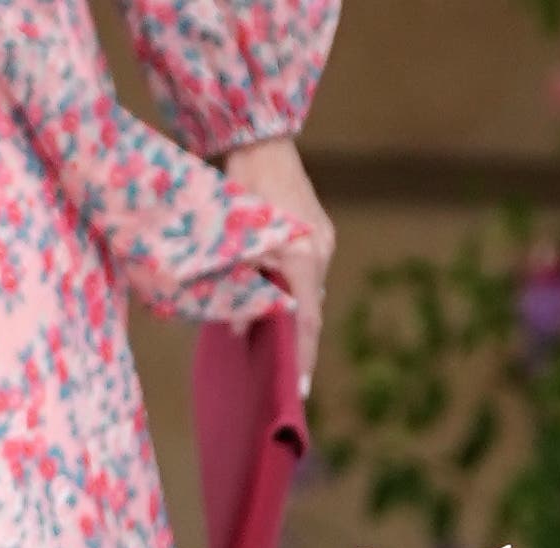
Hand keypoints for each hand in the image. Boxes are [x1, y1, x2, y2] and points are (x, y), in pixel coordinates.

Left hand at [220, 136, 335, 396]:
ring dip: (286, 313)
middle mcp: (320, 251)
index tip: (300, 390)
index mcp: (305, 257)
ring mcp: (321, 240)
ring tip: (267, 340)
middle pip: (309, 309)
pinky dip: (287, 291)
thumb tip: (244, 328)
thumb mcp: (237, 243)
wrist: (260, 144)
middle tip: (279, 373)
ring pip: (304, 291)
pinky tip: (268, 301)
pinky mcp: (315, 232)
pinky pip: (302, 273)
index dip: (303, 357)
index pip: (307, 320)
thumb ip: (242, 287)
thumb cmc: (243, 188)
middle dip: (294, 340)